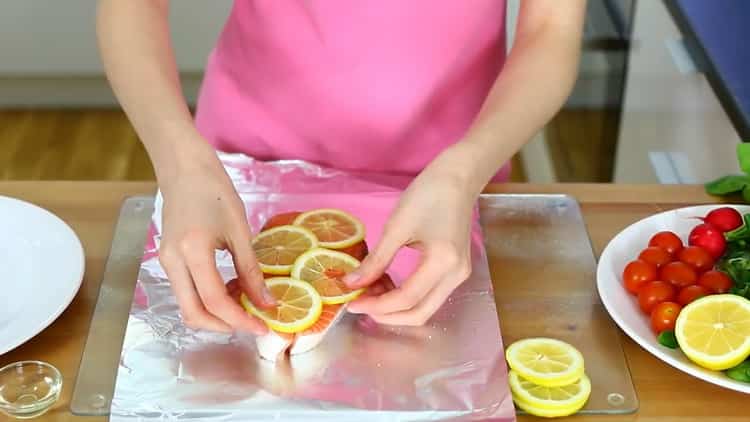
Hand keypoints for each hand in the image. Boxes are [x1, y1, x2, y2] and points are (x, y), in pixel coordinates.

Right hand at [157, 142, 273, 333]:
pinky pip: (186, 292)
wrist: (184, 169)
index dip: (239, 319)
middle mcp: (172, 262)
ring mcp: (165, 262)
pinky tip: (230, 290)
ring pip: (187, 306)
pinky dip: (207, 300)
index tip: (263, 326)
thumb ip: (251, 270)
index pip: (214, 301)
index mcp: (192, 251)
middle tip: (252, 323)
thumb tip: (266, 303)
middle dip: (224, 326)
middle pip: (193, 314)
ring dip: (215, 315)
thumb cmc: (214, 191)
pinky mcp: (167, 260)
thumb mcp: (239, 230)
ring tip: (244, 306)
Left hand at [344, 155, 475, 324]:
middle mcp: (456, 275)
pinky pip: (430, 294)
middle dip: (387, 315)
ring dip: (396, 307)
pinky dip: (407, 296)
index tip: (351, 303)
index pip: (406, 299)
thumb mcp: (396, 226)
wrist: (458, 177)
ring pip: (425, 307)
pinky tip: (387, 283)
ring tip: (370, 291)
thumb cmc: (428, 194)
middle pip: (420, 314)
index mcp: (443, 262)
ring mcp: (459, 274)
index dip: (376, 306)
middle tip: (360, 304)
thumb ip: (375, 260)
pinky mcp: (456, 270)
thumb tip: (351, 284)